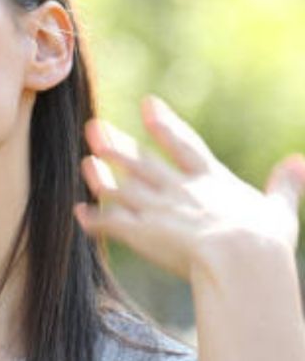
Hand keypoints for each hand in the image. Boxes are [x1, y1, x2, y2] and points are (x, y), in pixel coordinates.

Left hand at [74, 95, 304, 279]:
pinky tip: (79, 213)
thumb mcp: (280, 209)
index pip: (183, 144)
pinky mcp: (141, 233)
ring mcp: (155, 209)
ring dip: (101, 176)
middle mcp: (176, 189)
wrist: (239, 259)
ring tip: (85, 163)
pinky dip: (94, 220)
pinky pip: (111, 224)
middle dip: (116, 144)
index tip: (147, 103)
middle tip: (93, 127)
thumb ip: (286, 184)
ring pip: (121, 187)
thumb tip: (301, 161)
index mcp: (209, 179)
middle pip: (140, 162)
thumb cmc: (264, 241)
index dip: (164, 124)